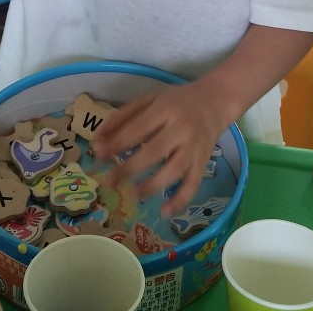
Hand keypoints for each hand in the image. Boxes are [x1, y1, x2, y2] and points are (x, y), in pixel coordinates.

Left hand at [92, 80, 227, 216]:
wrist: (215, 101)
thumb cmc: (176, 101)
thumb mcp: (149, 99)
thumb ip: (122, 116)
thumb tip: (97, 139)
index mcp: (165, 109)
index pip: (138, 129)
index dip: (117, 144)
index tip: (99, 157)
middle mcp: (182, 129)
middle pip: (155, 151)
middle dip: (129, 169)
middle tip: (109, 182)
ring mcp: (194, 148)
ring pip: (174, 170)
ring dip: (153, 186)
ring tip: (133, 195)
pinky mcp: (203, 163)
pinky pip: (193, 184)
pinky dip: (180, 200)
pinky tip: (165, 212)